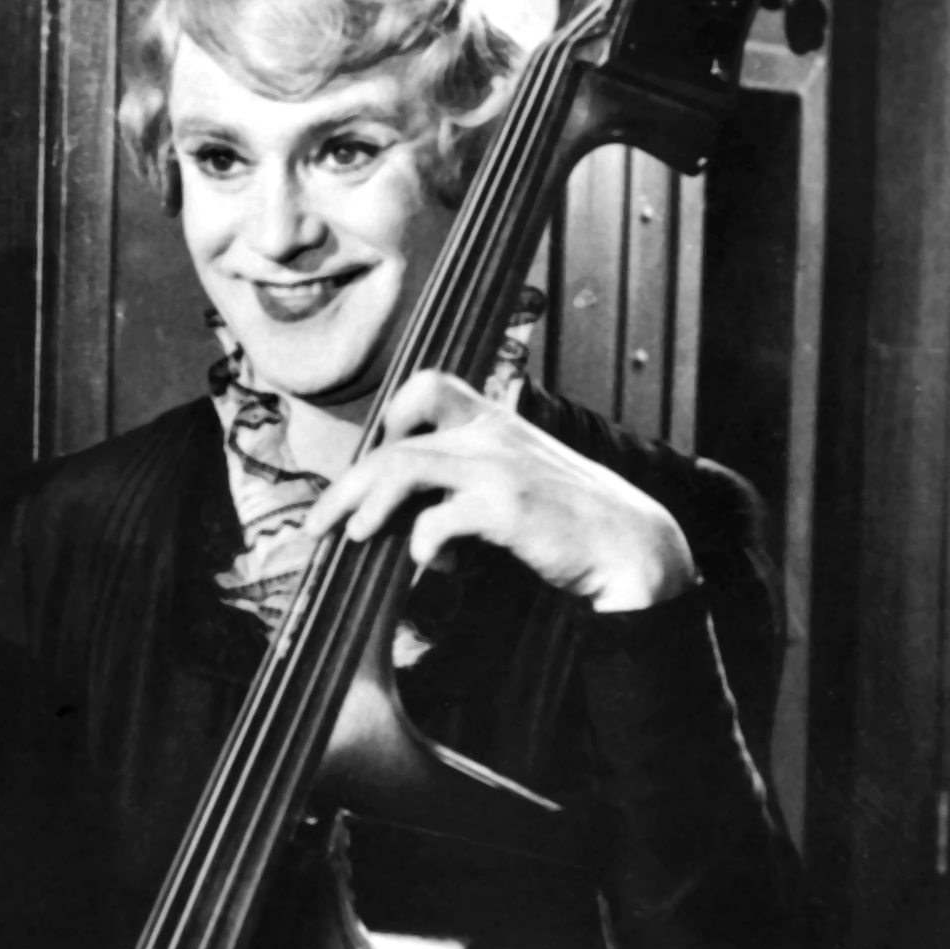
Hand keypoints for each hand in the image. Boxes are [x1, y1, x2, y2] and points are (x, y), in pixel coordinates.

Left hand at [305, 369, 696, 611]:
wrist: (630, 545)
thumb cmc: (566, 521)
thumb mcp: (514, 486)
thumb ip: (464, 489)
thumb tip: (412, 527)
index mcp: (494, 420)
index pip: (427, 386)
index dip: (389, 420)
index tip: (369, 464)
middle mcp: (491, 433)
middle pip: (394, 442)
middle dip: (347, 485)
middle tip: (319, 524)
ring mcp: (499, 466)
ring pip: (404, 468)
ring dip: (368, 505)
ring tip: (352, 537)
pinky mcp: (508, 505)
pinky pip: (441, 517)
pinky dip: (424, 540)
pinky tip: (426, 563)